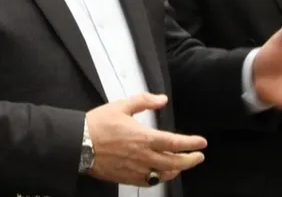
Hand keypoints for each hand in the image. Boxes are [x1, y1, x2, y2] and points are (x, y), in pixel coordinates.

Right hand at [85, 93, 206, 186]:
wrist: (79, 144)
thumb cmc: (98, 124)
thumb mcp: (122, 106)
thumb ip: (145, 101)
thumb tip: (162, 100)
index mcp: (144, 138)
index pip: (175, 143)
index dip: (191, 143)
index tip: (202, 143)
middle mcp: (143, 156)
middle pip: (174, 162)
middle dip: (190, 160)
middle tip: (198, 157)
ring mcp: (136, 169)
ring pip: (163, 175)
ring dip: (176, 170)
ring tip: (182, 166)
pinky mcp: (127, 178)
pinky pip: (149, 182)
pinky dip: (159, 178)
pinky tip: (161, 174)